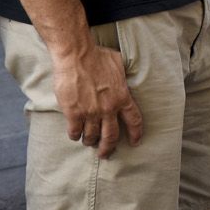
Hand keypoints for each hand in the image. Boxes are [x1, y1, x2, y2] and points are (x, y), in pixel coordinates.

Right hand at [52, 43, 143, 158]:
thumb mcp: (119, 65)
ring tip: (89, 142)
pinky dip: (75, 136)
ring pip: (91, 136)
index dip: (135, 134)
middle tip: (105, 154)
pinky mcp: (73, 113)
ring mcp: (90, 112)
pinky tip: (75, 135)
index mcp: (122, 97)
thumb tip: (127, 76)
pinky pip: (74, 132)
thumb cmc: (98, 56)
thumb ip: (123, 76)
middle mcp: (108, 108)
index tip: (135, 142)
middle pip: (111, 136)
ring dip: (90, 141)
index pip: (134, 121)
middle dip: (108, 148)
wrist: (77, 56)